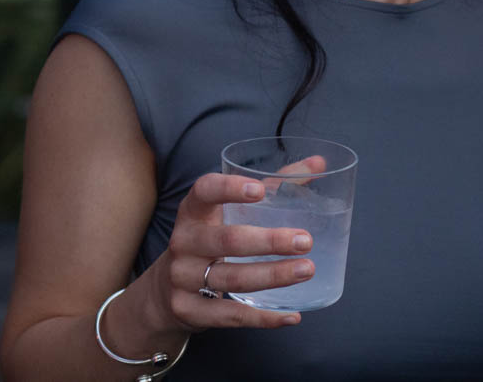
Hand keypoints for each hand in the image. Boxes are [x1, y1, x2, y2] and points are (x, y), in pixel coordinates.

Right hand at [137, 173, 315, 333]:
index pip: (204, 191)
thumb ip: (273, 187)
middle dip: (269, 241)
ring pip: (233, 278)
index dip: (229, 189)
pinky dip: (264, 318)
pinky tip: (291, 315)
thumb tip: (318, 164)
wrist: (165, 290)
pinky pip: (231, 315)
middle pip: (228, 240)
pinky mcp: (189, 310)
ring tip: (306, 270)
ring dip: (273, 276)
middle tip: (305, 241)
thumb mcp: (228, 212)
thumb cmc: (209, 240)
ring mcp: (183, 278)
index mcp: (193, 211)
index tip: (260, 190)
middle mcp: (184, 242)